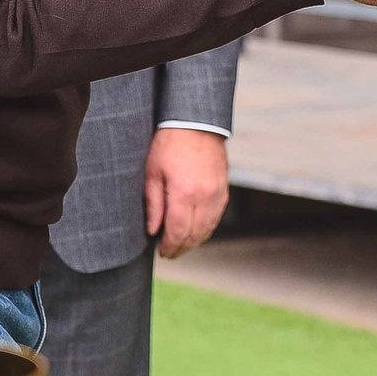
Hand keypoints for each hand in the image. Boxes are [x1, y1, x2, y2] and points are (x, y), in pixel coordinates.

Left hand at [144, 127, 230, 258]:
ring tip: (181, 245)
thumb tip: (153, 231)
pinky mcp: (224, 189)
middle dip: (181, 248)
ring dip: (194, 241)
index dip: (169, 247)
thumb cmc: (169, 144)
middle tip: (169, 253)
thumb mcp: (153, 173)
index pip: (178, 232)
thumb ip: (154, 205)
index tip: (162, 252)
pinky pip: (216, 217)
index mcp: (184, 194)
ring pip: (208, 229)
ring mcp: (217, 194)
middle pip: (194, 235)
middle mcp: (205, 197)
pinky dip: (206, 228)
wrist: (196, 122)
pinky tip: (196, 231)